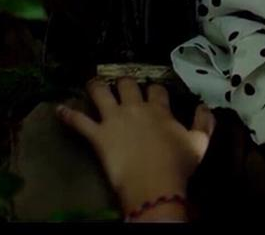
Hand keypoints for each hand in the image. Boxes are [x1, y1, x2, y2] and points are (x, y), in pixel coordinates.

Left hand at [56, 77, 215, 215]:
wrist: (154, 183)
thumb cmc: (178, 165)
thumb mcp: (199, 143)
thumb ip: (204, 122)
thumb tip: (206, 106)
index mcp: (159, 109)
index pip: (156, 89)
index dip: (153, 89)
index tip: (152, 91)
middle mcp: (135, 108)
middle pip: (127, 84)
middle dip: (124, 82)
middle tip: (121, 84)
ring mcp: (114, 119)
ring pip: (100, 93)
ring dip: (94, 86)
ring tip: (91, 84)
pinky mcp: (98, 135)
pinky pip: (78, 121)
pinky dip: (67, 115)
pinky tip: (58, 109)